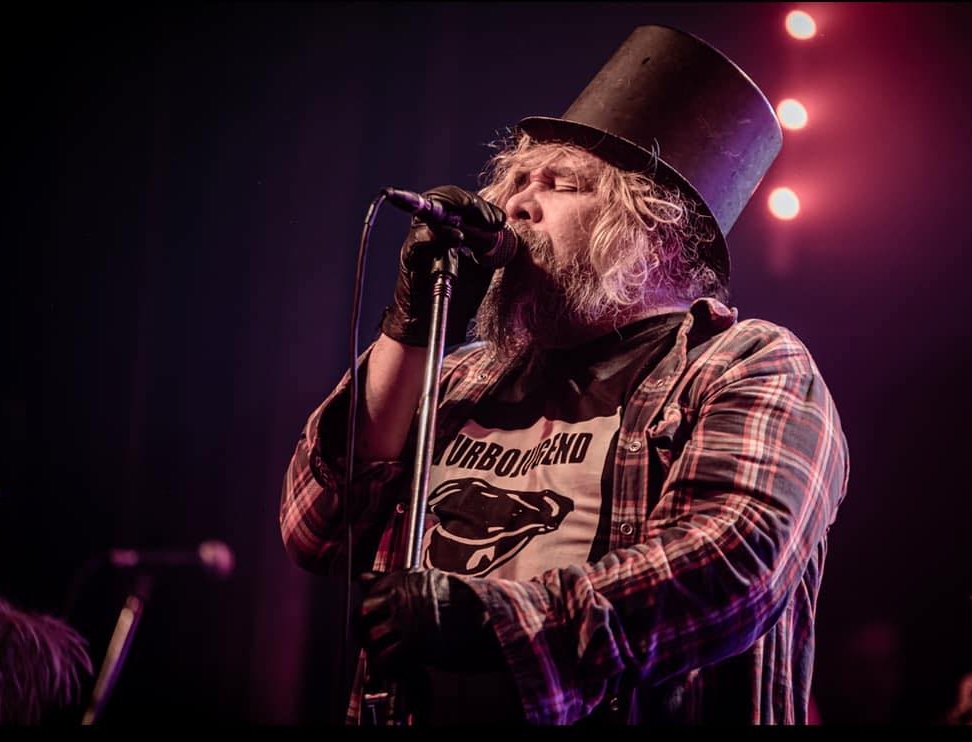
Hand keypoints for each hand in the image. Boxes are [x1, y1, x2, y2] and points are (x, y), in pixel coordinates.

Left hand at [355, 568, 504, 677]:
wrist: (488, 619)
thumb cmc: (458, 602)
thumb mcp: (423, 583)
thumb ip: (390, 582)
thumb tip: (361, 577)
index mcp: (403, 579)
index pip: (369, 593)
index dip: (371, 612)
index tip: (379, 622)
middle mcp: (401, 596)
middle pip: (363, 613)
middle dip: (366, 629)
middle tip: (380, 642)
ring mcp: (406, 619)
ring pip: (371, 636)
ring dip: (378, 649)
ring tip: (395, 655)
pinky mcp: (413, 643)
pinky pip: (383, 658)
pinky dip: (388, 667)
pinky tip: (403, 667)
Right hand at [379, 185, 503, 346]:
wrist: (434, 327)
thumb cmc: (457, 297)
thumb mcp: (483, 267)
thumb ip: (493, 248)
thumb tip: (506, 229)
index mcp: (446, 228)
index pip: (459, 202)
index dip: (480, 205)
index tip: (500, 220)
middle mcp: (428, 230)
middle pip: (443, 198)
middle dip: (470, 203)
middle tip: (493, 219)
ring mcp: (418, 242)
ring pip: (429, 210)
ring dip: (458, 211)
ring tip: (482, 224)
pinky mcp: (409, 258)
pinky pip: (419, 238)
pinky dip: (438, 234)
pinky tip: (458, 238)